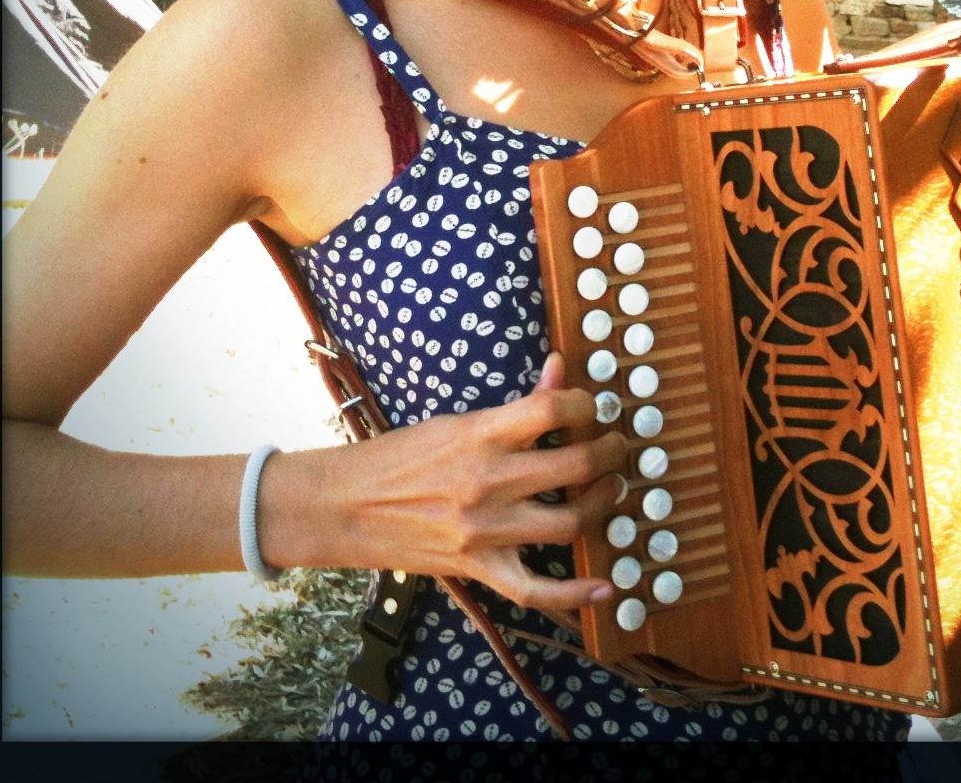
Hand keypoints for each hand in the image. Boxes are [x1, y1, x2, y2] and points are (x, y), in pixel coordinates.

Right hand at [270, 352, 624, 612]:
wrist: (343, 506)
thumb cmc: (398, 457)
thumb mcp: (456, 420)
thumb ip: (516, 403)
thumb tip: (559, 366)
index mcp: (480, 435)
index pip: (553, 409)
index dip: (586, 404)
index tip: (593, 407)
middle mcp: (487, 481)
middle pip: (575, 466)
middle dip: (610, 452)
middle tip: (616, 446)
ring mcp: (485, 530)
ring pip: (569, 522)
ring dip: (603, 504)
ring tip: (610, 489)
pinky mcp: (479, 568)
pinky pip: (537, 590)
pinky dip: (576, 595)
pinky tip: (607, 588)